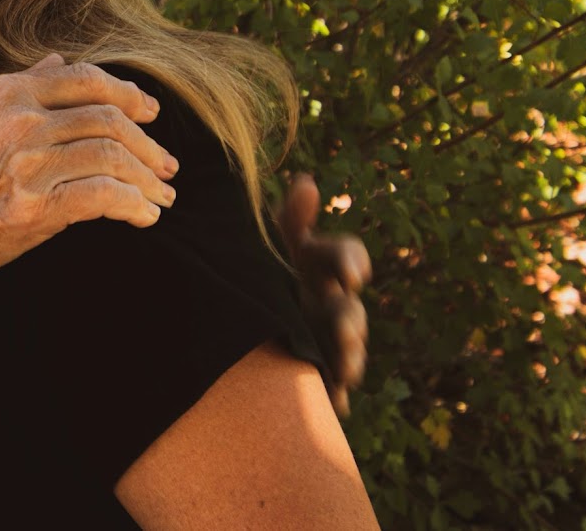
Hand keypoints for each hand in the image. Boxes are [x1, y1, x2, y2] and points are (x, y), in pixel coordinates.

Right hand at [0, 55, 178, 291]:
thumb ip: (14, 90)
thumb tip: (56, 60)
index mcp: (3, 95)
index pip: (85, 79)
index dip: (127, 94)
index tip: (151, 113)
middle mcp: (18, 121)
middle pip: (108, 119)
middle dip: (148, 144)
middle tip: (168, 165)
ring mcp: (26, 164)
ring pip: (112, 157)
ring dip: (148, 179)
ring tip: (162, 197)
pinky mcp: (33, 209)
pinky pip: (103, 198)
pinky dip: (133, 205)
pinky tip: (144, 218)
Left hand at [277, 174, 372, 417]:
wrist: (233, 312)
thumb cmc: (257, 265)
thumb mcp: (268, 241)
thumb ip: (289, 219)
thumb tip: (306, 182)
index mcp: (318, 264)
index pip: (344, 256)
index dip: (351, 262)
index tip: (352, 274)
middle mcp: (329, 300)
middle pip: (350, 309)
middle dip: (351, 318)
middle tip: (345, 323)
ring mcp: (325, 337)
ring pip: (347, 349)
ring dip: (351, 357)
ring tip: (348, 367)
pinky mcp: (315, 370)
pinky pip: (332, 387)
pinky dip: (335, 395)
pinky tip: (337, 403)